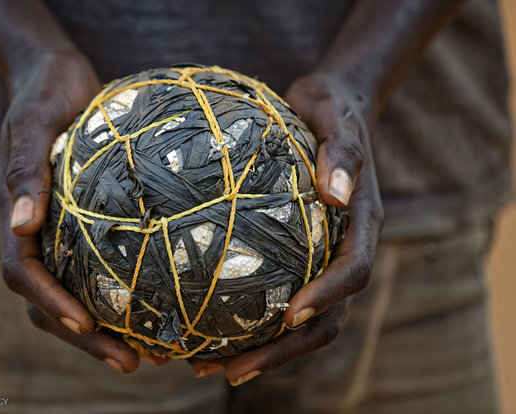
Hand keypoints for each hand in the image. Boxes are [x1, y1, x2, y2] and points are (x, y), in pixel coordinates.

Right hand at [0, 50, 139, 372]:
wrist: (58, 77)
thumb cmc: (45, 92)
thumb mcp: (34, 123)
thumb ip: (25, 172)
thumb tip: (20, 226)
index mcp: (14, 216)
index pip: (23, 274)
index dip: (52, 303)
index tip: (87, 324)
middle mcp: (36, 234)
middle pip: (50, 301)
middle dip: (87, 337)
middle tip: (132, 362)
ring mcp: (60, 233)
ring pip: (76, 294)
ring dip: (107, 330)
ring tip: (152, 355)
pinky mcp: (85, 226)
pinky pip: (99, 271)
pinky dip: (122, 298)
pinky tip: (159, 310)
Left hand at [191, 72, 383, 384]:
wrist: (327, 107)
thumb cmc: (331, 109)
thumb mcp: (335, 116)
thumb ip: (343, 152)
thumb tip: (338, 195)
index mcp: (362, 224)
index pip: (354, 272)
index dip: (328, 297)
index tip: (290, 316)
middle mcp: (343, 249)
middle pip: (325, 319)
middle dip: (284, 350)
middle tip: (235, 371)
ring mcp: (319, 256)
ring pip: (298, 321)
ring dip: (260, 350)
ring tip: (207, 368)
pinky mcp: (295, 254)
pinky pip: (273, 295)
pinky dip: (246, 321)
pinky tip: (202, 329)